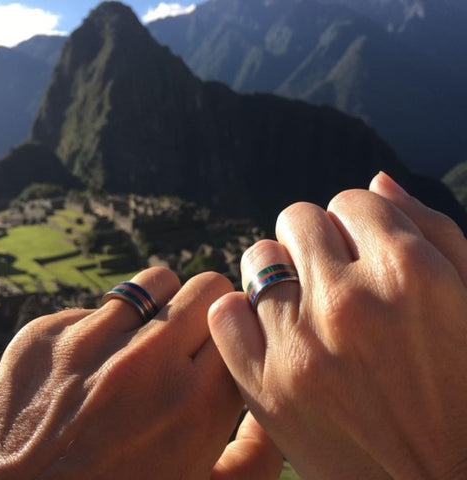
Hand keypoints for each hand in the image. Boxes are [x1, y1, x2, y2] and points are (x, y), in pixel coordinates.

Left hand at [0, 268, 281, 478]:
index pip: (243, 325)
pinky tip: (91, 370)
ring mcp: (89, 342)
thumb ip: (259, 457)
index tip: (227, 344)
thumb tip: (275, 403)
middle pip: (209, 286)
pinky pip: (98, 307)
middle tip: (193, 340)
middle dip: (209, 310)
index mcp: (195, 406)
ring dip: (161, 306)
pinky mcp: (44, 335)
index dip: (239, 334)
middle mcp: (145, 364)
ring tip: (147, 344)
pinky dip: (105, 330)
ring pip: (156, 282)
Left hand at [209, 172, 466, 478]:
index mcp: (409, 272)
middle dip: (313, 240)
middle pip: (297, 219)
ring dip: (278, 274)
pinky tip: (268, 331)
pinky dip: (240, 314)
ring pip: (258, 259)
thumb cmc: (463, 387)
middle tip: (328, 275)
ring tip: (300, 304)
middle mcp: (350, 302)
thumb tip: (377, 181)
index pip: (352, 201)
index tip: (359, 249)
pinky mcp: (265, 389)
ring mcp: (302, 346)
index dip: (355, 224)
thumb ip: (432, 230)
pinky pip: (225, 313)